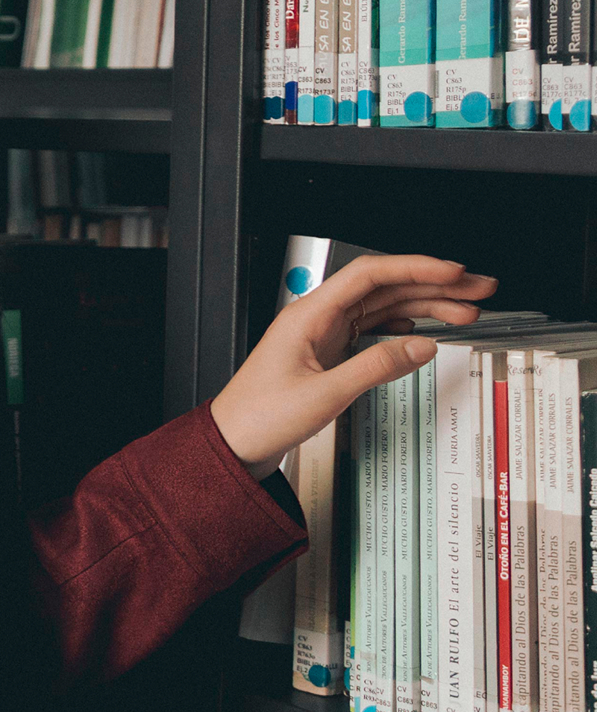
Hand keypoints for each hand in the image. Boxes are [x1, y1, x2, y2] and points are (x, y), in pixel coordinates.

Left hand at [209, 253, 495, 477]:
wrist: (233, 443)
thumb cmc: (260, 417)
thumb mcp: (325, 394)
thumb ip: (376, 367)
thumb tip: (421, 345)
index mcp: (308, 315)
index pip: (369, 274)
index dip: (416, 268)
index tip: (454, 272)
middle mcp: (316, 318)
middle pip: (383, 288)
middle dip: (434, 285)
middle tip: (478, 289)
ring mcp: (322, 334)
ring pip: (382, 308)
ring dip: (425, 305)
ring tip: (465, 311)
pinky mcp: (327, 353)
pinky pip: (372, 329)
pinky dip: (402, 326)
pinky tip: (422, 329)